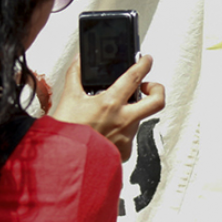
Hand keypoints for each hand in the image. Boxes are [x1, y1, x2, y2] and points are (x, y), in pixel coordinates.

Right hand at [51, 54, 166, 161]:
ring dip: (130, 113)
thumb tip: (79, 62)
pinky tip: (108, 131)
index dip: (144, 64)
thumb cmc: (66, 134)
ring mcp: (127, 137)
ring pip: (139, 119)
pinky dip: (121, 132)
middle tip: (148, 87)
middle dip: (157, 89)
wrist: (64, 162)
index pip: (135, 78)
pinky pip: (129, 138)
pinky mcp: (124, 151)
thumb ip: (75, 76)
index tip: (146, 59)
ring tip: (112, 113)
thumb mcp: (68, 99)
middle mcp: (124, 120)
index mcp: (111, 104)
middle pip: (157, 101)